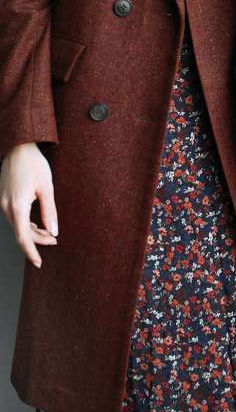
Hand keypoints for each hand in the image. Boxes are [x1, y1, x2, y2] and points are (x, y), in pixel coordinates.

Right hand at [0, 142, 57, 267]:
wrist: (18, 147)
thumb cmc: (34, 164)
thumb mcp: (46, 187)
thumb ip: (50, 211)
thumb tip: (53, 231)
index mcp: (17, 206)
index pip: (23, 237)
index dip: (31, 252)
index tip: (38, 263)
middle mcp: (6, 207)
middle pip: (21, 233)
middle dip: (37, 241)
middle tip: (54, 241)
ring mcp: (3, 203)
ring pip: (18, 226)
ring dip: (33, 231)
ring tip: (49, 232)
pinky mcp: (4, 199)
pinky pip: (15, 217)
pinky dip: (26, 223)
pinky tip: (38, 223)